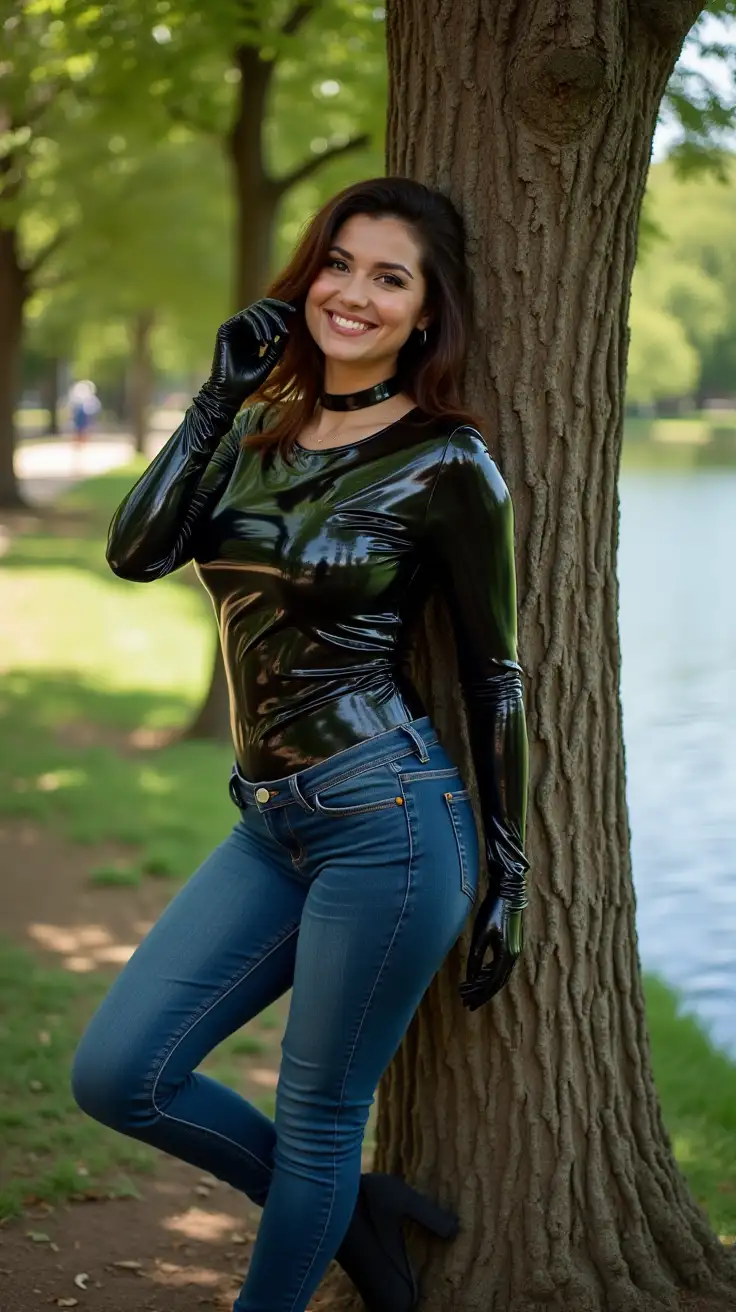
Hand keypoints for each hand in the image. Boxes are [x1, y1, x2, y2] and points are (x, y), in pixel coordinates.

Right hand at [202, 298, 296, 411]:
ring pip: (254, 311)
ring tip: (272, 341)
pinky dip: (256, 326)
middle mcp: (243, 329)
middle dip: (276, 315)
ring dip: (267, 323)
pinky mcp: (225, 329)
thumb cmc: (248, 382)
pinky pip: (244, 318)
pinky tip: (262, 341)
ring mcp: (233, 328)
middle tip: (285, 329)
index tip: (295, 314)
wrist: (230, 394)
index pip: (267, 314)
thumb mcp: (269, 362)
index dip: (281, 310)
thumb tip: (288, 331)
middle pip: (261, 308)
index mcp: (253, 335)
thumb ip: (278, 348)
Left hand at [458, 889, 522, 1009]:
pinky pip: (501, 966)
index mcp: (506, 956)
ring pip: (499, 975)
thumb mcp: (481, 934)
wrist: (509, 893)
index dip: (479, 995)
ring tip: (470, 992)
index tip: (467, 1003)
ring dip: (485, 985)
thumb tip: (471, 977)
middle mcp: (513, 957)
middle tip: (467, 1004)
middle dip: (481, 994)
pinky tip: (480, 976)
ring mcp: (514, 951)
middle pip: (496, 983)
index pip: (492, 983)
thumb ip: (476, 957)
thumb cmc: (493, 911)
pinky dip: (489, 974)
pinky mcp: (511, 945)